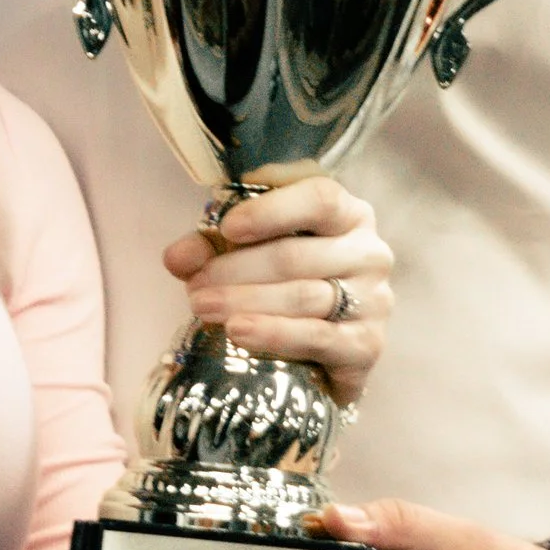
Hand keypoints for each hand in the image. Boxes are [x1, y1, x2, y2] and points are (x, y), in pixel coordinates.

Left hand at [162, 164, 391, 410]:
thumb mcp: (247, 255)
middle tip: (193, 286)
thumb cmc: (285, 285)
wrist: (322, 351)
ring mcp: (373, 300)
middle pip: (297, 255)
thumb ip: (211, 249)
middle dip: (236, 269)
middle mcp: (369, 252)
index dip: (271, 211)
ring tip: (202, 307)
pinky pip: (316, 336)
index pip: (320, 199)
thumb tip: (176, 257)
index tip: (227, 228)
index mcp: (347, 215)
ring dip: (245, 301)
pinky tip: (238, 331)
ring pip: (302, 296)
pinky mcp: (366, 344)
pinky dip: (273, 333)